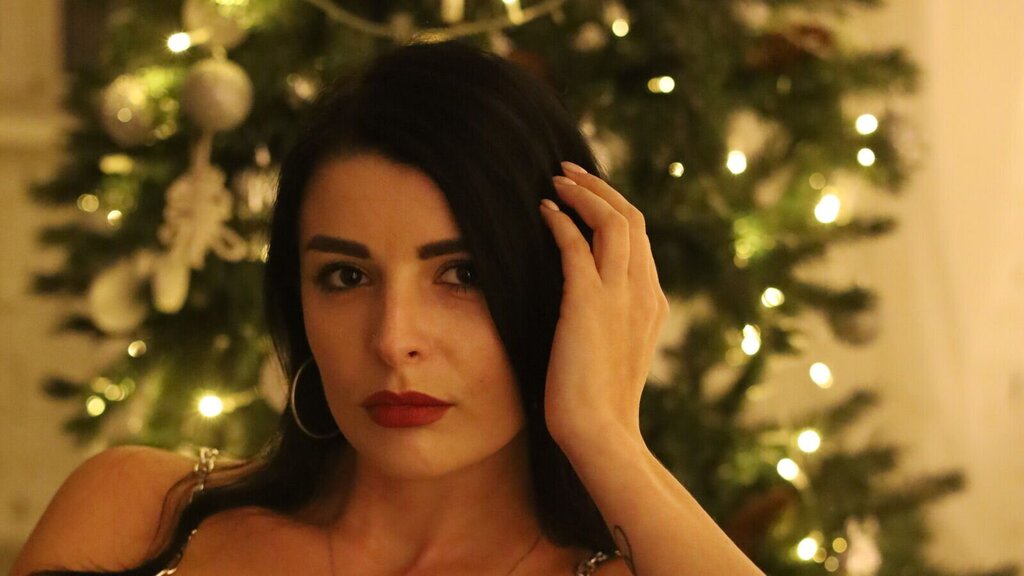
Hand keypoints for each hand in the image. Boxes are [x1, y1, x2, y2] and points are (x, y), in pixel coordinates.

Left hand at [538, 161, 669, 449]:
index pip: (639, 239)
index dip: (613, 209)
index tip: (587, 195)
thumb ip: (609, 321)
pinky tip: (543, 210)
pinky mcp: (589, 302)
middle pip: (632, 218)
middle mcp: (643, 291)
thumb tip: (584, 306)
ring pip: (613, 221)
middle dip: (601, 188)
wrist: (599, 432)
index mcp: (652, 302)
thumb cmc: (597, 403)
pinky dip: (561, 221)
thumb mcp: (613, 353)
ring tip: (555, 179)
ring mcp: (620, 295)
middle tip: (569, 172)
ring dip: (583, 193)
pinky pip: (577, 245)